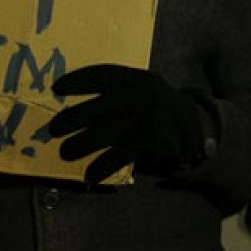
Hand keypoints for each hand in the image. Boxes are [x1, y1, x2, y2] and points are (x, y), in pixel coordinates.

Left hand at [48, 64, 205, 184]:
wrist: (196, 128)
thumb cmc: (157, 106)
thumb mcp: (143, 87)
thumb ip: (116, 90)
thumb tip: (74, 108)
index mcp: (137, 79)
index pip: (102, 75)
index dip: (77, 81)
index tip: (57, 88)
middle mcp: (140, 97)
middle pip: (97, 108)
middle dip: (71, 120)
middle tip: (53, 130)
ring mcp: (145, 121)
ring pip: (103, 135)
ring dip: (79, 146)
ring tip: (65, 152)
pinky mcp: (149, 144)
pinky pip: (117, 158)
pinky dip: (101, 168)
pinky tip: (89, 175)